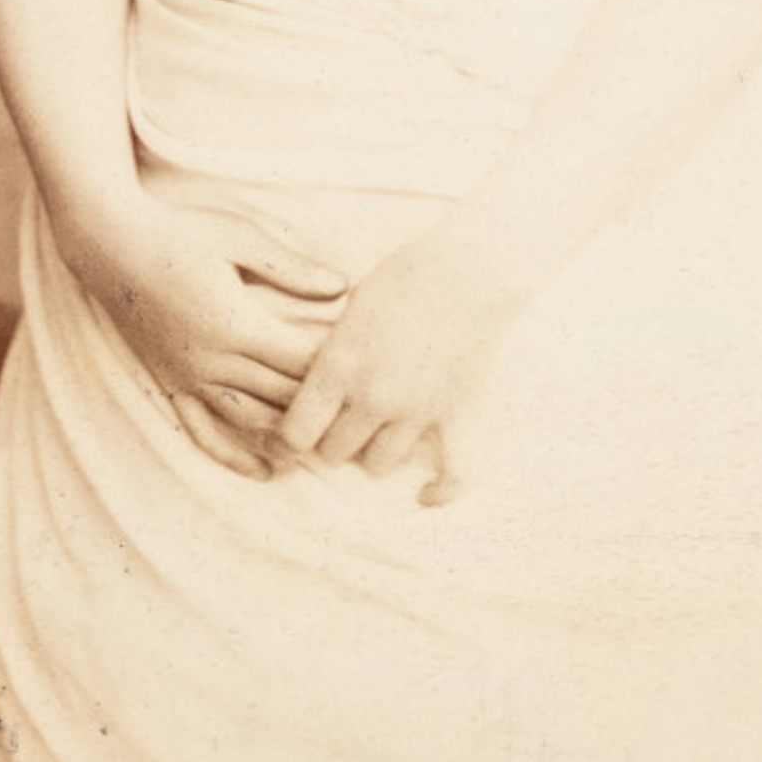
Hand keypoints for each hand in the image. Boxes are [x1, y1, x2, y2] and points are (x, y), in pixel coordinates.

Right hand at [53, 192, 344, 478]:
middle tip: (364, 411)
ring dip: (291, 434)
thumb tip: (343, 285)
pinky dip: (235, 457)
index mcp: (237, 323)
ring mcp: (189, 376)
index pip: (302, 360)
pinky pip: (204, 433)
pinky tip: (265, 472)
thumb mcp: (241, 238)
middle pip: (284, 395)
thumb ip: (292, 268)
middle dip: (324, 405)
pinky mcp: (170, 383)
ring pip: (252, 420)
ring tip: (330, 443)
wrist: (111, 242)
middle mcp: (214, 359)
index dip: (339, 368)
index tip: (371, 367)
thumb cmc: (180, 231)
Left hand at [276, 218, 530, 505]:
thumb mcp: (349, 307)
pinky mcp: (456, 413)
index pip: (296, 434)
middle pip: (334, 453)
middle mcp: (373, 396)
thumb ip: (331, 351)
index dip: (292, 436)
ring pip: (379, 464)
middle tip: (339, 422)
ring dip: (374, 451)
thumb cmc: (404, 274)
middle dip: (331, 440)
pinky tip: (426, 495)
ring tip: (378, 431)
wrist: (469, 267)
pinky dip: (439, 490)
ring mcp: (416, 410)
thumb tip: (310, 379)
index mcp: (338, 366)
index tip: (297, 428)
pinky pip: (451, 473)